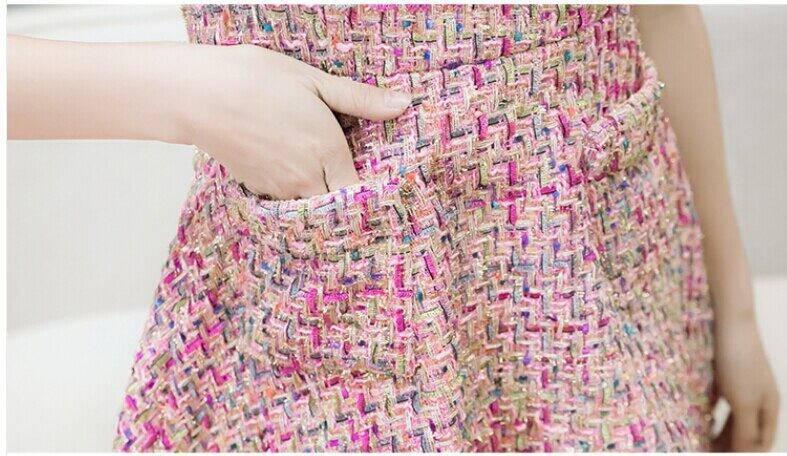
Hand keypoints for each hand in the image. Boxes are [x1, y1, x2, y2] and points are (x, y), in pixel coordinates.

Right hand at [173, 43, 410, 199]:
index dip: (369, 188)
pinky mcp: (258, 189)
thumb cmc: (256, 80)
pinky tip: (293, 168)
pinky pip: (287, 201)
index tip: (376, 180)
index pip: (360, 190)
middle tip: (352, 178)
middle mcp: (306, 178)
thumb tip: (403, 104)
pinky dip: (295, 192)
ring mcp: (279, 188)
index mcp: (327, 151)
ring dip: (321, 195)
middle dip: (346, 195)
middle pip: (338, 203)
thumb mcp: (315, 81)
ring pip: (312, 205)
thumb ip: (361, 99)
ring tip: (322, 171)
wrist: (199, 94)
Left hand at [712, 317, 778, 450]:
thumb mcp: (742, 402)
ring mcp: (743, 387)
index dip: (745, 455)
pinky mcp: (726, 376)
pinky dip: (712, 416)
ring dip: (719, 434)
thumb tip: (745, 455)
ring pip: (733, 419)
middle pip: (747, 432)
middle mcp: (759, 399)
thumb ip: (746, 431)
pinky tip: (698, 422)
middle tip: (706, 451)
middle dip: (730, 446)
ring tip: (701, 443)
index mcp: (769, 407)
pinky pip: (720, 404)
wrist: (728, 322)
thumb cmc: (739, 362)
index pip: (761, 442)